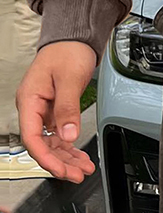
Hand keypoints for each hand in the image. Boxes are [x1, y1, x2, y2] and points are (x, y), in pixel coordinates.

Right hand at [15, 40, 97, 181]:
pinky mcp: (54, 110)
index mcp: (29, 99)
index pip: (32, 137)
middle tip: (77, 174)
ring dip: (67, 157)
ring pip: (52, 142)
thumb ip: (67, 107)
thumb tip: (68, 135)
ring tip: (83, 169)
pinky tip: (79, 155)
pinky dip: (70, 145)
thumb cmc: (68, 50)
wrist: (74, 38)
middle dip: (59, 162)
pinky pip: (59, 134)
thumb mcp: (69, 78)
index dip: (46, 157)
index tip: (61, 169)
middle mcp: (33, 107)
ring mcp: (43, 110)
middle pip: (42, 144)